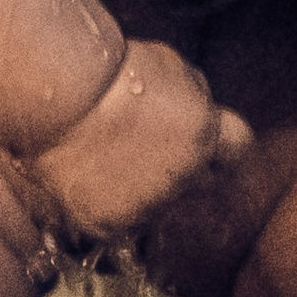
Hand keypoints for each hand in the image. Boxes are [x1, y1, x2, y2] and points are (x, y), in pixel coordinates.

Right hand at [29, 41, 250, 246]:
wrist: (58, 99)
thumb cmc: (107, 73)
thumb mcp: (170, 70)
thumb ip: (194, 100)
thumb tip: (201, 112)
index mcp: (204, 134)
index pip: (239, 148)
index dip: (219, 143)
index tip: (199, 138)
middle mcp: (185, 176)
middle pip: (199, 180)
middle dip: (179, 167)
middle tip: (140, 145)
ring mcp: (150, 205)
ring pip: (157, 203)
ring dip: (141, 188)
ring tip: (104, 154)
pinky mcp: (113, 226)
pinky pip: (119, 222)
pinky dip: (106, 205)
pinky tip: (87, 177)